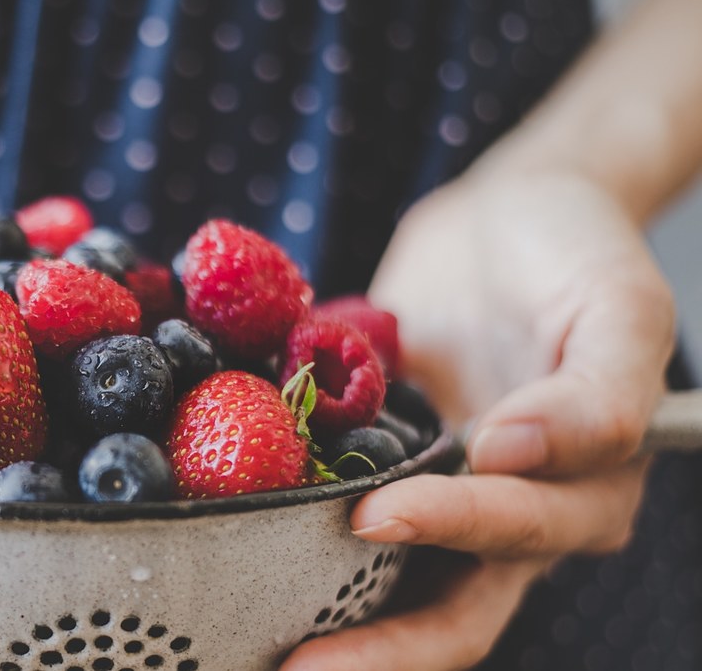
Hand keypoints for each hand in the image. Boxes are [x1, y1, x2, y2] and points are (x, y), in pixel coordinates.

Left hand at [281, 170, 673, 669]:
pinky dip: (286, 537)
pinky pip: (331, 514)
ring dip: (324, 625)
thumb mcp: (621, 306)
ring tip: (243, 646)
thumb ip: (594, 392)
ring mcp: (434, 498)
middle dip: (374, 650)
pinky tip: (223, 546)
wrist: (502, 218)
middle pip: (445, 612)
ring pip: (383, 589)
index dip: (447, 533)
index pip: (512, 539)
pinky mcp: (375, 469)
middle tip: (290, 665)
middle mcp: (507, 518)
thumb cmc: (577, 251)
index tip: (373, 515)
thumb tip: (508, 453)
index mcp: (582, 493)